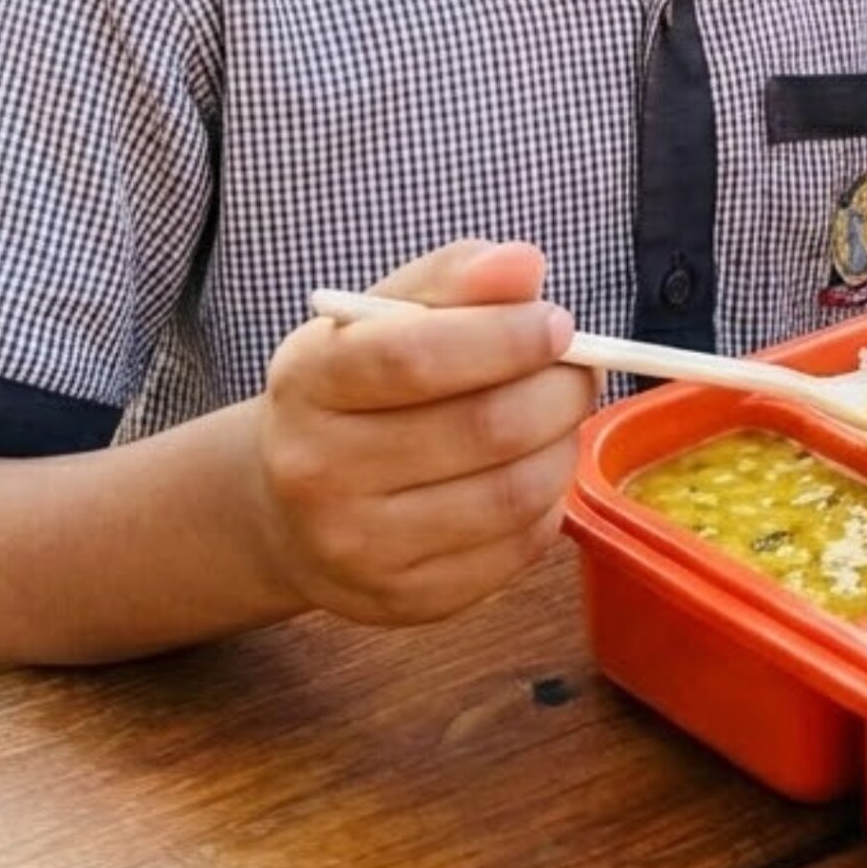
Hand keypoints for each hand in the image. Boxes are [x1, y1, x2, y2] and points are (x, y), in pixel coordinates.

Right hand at [249, 240, 594, 628]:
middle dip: (558, 391)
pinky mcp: (405, 601)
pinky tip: (528, 473)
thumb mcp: (384, 316)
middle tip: (579, 370)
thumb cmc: (357, 391)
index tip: (557, 323)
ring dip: (562, 447)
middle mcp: (319, 472)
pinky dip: (547, 504)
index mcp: (308, 382)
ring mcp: (359, 548)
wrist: (287, 507)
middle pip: (483, 429)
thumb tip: (524, 265)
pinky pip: (516, 549)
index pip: (415, 356)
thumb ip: (456, 279)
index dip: (505, 337)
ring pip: (511, 494)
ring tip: (557, 420)